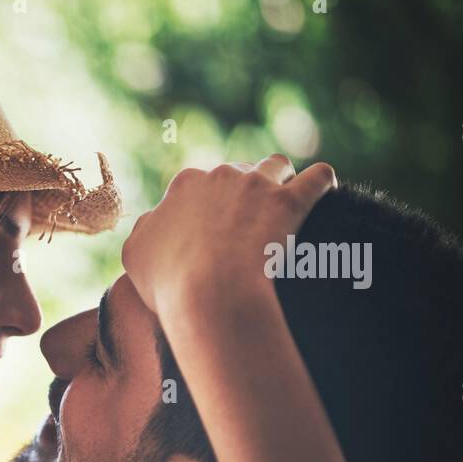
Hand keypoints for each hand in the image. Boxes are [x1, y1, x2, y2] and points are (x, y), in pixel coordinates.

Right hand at [121, 155, 337, 315]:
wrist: (210, 295)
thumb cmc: (170, 282)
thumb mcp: (136, 256)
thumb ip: (145, 231)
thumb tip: (154, 222)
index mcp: (183, 186)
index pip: (199, 184)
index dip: (208, 207)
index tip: (214, 231)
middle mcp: (220, 175)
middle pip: (237, 173)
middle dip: (243, 194)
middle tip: (247, 227)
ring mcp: (258, 184)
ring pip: (276, 166)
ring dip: (281, 180)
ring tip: (285, 206)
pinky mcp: (292, 200)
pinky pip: (319, 177)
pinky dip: (323, 183)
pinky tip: (326, 193)